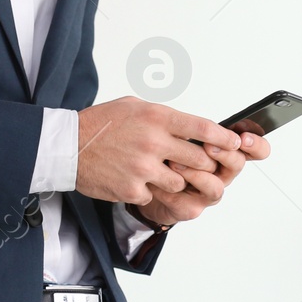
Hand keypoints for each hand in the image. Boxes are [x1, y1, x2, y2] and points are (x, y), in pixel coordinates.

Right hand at [74, 97, 240, 204]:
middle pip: (199, 159)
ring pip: (180, 181)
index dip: (224, 138)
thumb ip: (163, 116)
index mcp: (157, 118)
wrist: (67, 147)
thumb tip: (190, 126)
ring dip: (174, 178)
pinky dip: (148, 190)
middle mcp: (154, 142)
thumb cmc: (101, 123)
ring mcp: (144, 168)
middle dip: (203, 163)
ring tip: (157, 169)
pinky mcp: (133, 189)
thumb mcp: (135, 106)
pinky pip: (154, 195)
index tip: (234, 142)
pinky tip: (133, 178)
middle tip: (198, 163)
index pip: (204, 128)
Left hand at [129, 130, 272, 226]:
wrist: (149, 182)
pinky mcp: (191, 208)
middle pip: (238, 164)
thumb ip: (196, 128)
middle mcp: (222, 174)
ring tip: (175, 162)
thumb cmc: (170, 154)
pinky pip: (188, 203)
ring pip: (215, 187)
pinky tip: (160, 179)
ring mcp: (208, 192)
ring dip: (196, 174)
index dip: (256, 144)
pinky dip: (172, 189)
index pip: (256, 150)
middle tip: (208, 146)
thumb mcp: (183, 133)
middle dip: (224, 153)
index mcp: (226, 153)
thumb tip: (199, 121)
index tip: (243, 137)